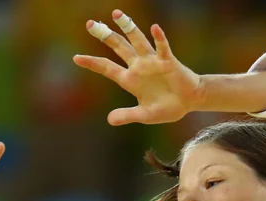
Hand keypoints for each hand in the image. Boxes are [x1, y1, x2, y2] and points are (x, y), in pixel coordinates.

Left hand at [73, 10, 201, 125]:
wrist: (189, 102)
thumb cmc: (166, 108)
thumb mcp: (144, 115)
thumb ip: (128, 116)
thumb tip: (109, 120)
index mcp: (129, 79)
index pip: (107, 68)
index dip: (92, 63)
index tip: (76, 58)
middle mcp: (138, 66)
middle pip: (118, 47)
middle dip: (105, 35)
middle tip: (90, 24)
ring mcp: (152, 61)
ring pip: (137, 41)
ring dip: (128, 27)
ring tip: (116, 14)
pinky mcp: (168, 61)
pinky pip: (162, 48)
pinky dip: (159, 38)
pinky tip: (154, 28)